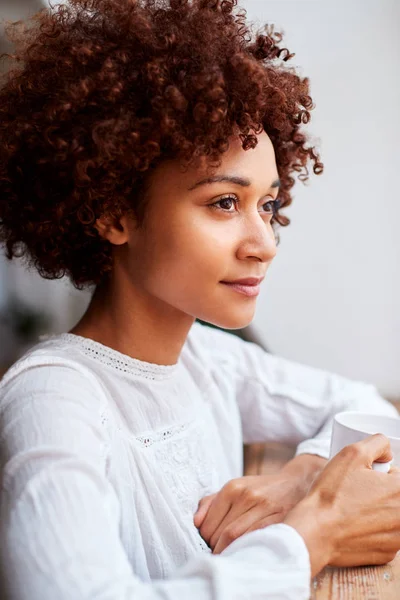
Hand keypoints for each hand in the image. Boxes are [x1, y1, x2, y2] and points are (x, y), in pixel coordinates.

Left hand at [194, 466, 320, 553]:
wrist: (294, 483)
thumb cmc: (259, 489)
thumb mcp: (234, 488)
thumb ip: (211, 502)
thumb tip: (196, 523)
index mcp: (233, 487)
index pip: (209, 522)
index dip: (205, 538)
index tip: (206, 544)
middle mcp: (247, 495)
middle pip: (222, 531)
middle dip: (216, 547)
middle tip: (216, 552)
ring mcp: (264, 507)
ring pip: (237, 537)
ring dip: (229, 551)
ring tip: (227, 555)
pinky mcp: (279, 518)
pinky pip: (256, 538)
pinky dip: (246, 548)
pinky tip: (244, 551)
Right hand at [285, 434, 399, 576]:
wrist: (315, 532)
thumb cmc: (332, 494)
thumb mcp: (352, 453)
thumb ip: (378, 444)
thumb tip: (387, 454)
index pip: (398, 474)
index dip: (382, 473)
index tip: (366, 478)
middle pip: (396, 496)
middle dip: (381, 491)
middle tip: (358, 492)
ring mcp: (398, 539)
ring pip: (391, 516)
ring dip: (378, 511)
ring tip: (354, 509)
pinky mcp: (387, 554)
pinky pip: (384, 536)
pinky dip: (373, 530)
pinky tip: (354, 526)